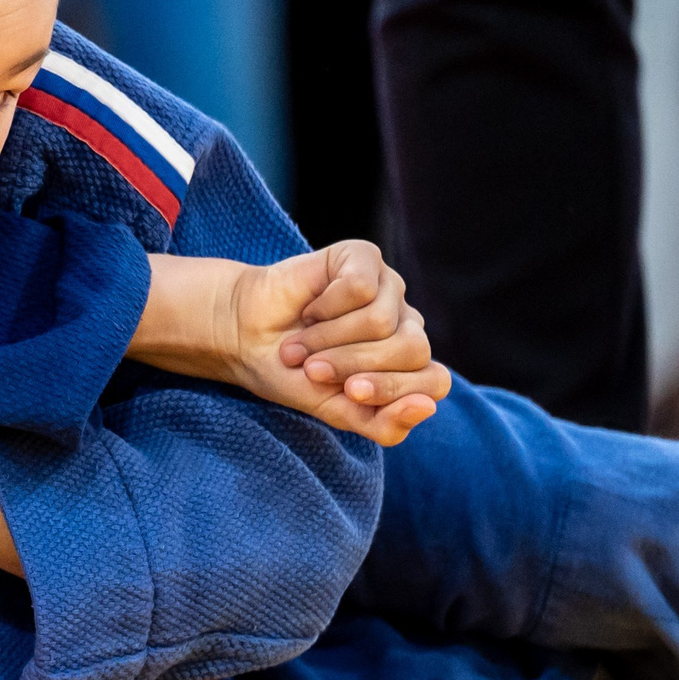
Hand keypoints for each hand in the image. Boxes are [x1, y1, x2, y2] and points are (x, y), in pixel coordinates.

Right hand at [260, 242, 448, 441]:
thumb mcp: (337, 411)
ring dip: (330, 338)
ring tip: (301, 342)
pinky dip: (326, 306)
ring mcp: (389, 287)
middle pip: (412, 349)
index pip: (434, 381)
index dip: (394, 389)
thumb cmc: (293, 373)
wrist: (244, 337)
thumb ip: (384, 423)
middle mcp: (406, 322)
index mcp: (409, 363)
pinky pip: (361, 287)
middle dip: (354, 364)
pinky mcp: (364, 256)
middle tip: (313, 369)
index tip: (348, 392)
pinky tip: (310, 308)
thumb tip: (427, 408)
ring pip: (383, 320)